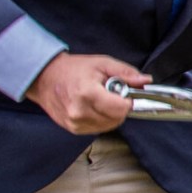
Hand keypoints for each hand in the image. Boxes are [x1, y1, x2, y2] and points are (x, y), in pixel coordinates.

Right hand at [25, 53, 150, 133]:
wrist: (45, 78)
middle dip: (120, 107)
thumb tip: (145, 81)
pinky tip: (94, 107)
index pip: (121, 109)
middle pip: (117, 119)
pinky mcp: (73, 129)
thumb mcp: (103, 63)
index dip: (128, 101)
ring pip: (109, 126)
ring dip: (111, 114)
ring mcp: (75, 123)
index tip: (125, 93)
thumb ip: (126, 73)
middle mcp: (80, 112)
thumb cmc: (73, 69)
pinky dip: (101, 119)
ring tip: (101, 99)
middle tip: (111, 93)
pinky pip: (98, 129)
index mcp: (87, 94)